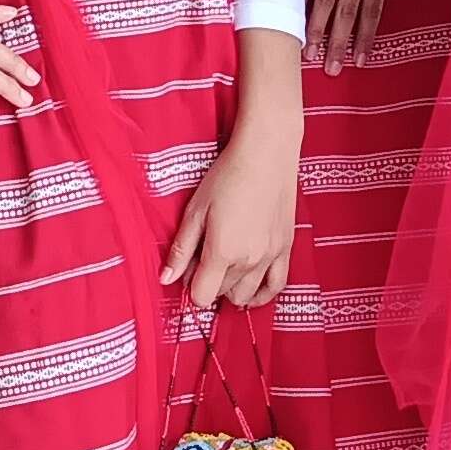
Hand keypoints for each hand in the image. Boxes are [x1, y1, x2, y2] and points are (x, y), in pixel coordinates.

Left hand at [164, 51, 301, 309]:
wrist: (267, 154)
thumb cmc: (228, 176)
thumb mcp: (195, 210)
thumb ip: (181, 249)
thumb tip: (165, 279)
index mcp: (222, 251)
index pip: (202, 295)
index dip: (190, 286)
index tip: (188, 270)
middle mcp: (249, 260)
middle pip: (222, 295)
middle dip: (209, 283)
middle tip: (204, 259)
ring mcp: (270, 257)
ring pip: (247, 296)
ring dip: (232, 289)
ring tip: (225, 270)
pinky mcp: (286, 248)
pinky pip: (276, 286)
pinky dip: (262, 294)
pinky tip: (251, 291)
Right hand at [300, 0, 392, 71]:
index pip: (374, 7)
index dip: (367, 36)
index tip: (361, 60)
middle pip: (351, 11)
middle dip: (342, 43)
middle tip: (334, 70)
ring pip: (328, 1)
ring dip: (319, 31)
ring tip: (312, 55)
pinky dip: (302, 4)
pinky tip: (296, 22)